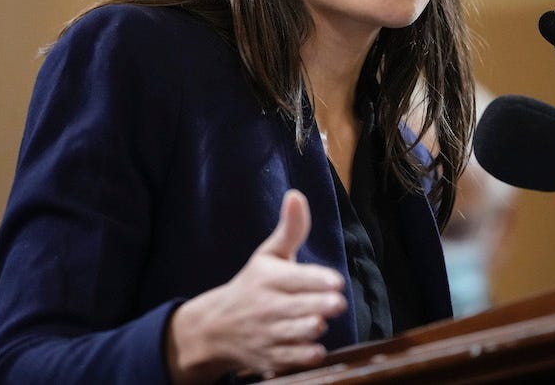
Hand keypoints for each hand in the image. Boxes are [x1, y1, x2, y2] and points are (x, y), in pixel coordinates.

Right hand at [165, 190, 346, 382]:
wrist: (217, 327)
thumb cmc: (253, 285)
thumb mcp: (268, 255)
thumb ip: (290, 230)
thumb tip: (296, 196)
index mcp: (268, 278)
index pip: (294, 278)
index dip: (316, 280)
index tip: (335, 281)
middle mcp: (266, 306)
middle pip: (297, 307)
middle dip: (319, 305)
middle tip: (337, 303)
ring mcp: (267, 334)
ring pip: (293, 334)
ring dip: (310, 329)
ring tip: (320, 322)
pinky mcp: (270, 358)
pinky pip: (289, 359)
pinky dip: (303, 356)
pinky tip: (315, 350)